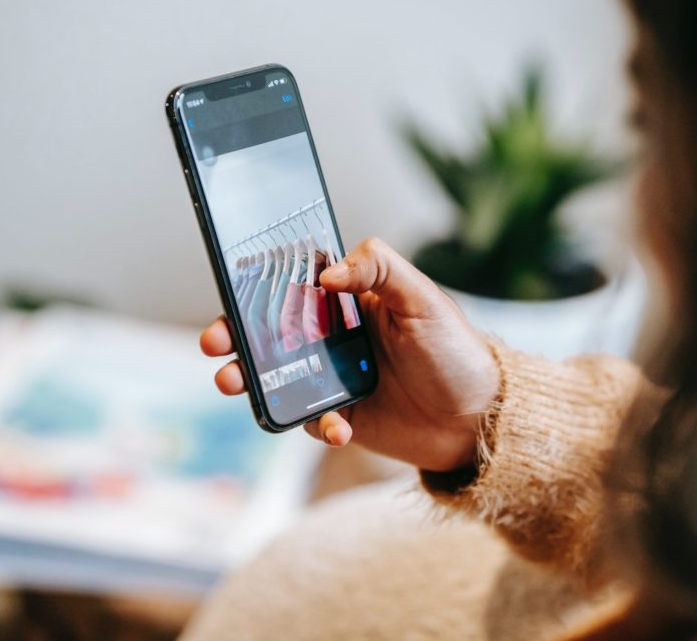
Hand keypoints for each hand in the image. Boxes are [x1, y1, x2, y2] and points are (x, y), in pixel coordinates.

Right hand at [200, 237, 499, 471]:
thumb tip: (327, 273)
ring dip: (251, 379)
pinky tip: (340, 429)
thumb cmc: (456, 351)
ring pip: (277, 377)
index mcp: (350, 300)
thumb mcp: (423, 298)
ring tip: (235, 383)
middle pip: (271, 333)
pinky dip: (315, 424)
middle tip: (216, 345)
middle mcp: (335, 337)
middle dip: (236, 338)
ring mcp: (334, 378)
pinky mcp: (341, 416)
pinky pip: (309, 419)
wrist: (480, 420)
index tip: (230, 294)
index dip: (255, 289)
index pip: (292, 286)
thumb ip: (379, 268)